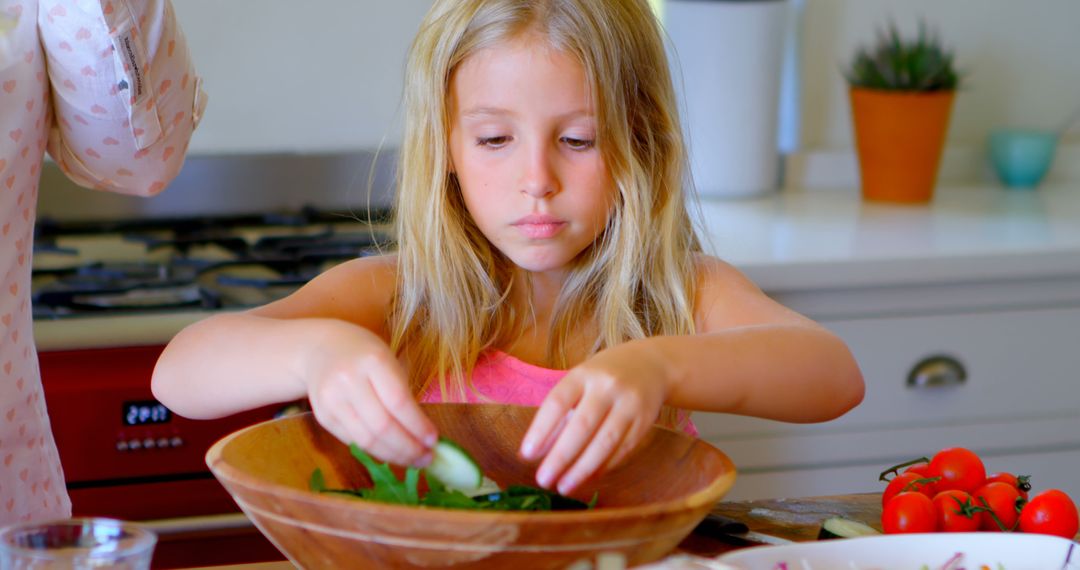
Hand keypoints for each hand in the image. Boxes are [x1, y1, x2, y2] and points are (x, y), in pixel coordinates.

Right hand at [303, 321, 436, 466]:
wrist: (321, 349)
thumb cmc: (365, 355)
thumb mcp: (389, 362)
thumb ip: (403, 394)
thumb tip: (424, 435)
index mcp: (372, 360)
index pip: (398, 402)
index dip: (418, 425)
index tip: (434, 441)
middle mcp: (348, 380)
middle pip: (382, 426)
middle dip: (408, 447)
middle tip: (427, 458)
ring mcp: (331, 400)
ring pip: (366, 440)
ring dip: (393, 455)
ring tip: (413, 460)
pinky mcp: (323, 417)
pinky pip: (353, 441)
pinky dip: (375, 451)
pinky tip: (391, 453)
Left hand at [518, 340, 670, 494]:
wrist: (651, 364)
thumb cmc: (603, 378)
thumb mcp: (579, 384)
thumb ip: (558, 415)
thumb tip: (533, 453)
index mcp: (583, 374)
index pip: (558, 402)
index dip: (540, 430)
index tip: (526, 455)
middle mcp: (607, 387)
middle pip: (582, 426)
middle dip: (561, 457)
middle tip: (543, 480)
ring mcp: (629, 404)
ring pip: (605, 442)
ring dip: (582, 469)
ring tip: (564, 487)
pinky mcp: (645, 421)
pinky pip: (622, 450)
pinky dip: (603, 467)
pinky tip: (588, 478)